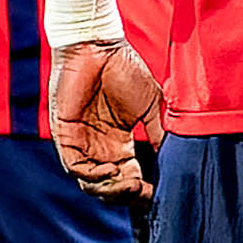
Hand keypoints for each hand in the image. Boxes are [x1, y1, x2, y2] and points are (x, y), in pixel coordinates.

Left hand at [48, 39, 162, 197]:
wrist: (98, 46)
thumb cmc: (125, 69)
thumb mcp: (152, 107)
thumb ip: (160, 135)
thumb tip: (177, 163)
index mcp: (120, 143)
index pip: (130, 177)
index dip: (143, 190)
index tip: (159, 192)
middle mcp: (100, 148)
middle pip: (111, 187)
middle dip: (129, 195)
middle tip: (144, 192)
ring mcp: (81, 143)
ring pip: (92, 184)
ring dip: (112, 190)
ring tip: (131, 184)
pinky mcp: (65, 136)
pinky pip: (75, 167)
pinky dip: (94, 175)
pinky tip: (112, 169)